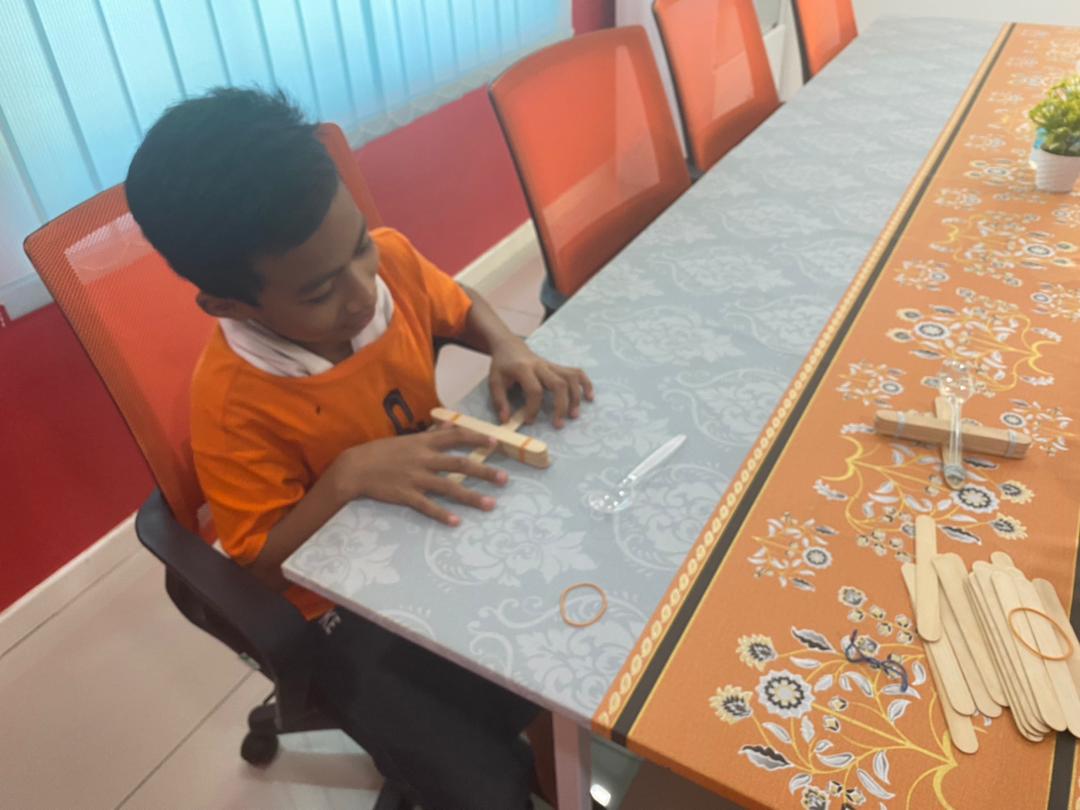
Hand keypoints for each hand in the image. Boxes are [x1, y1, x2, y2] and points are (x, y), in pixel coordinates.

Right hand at [330, 425, 506, 525]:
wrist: (355, 468)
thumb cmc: (382, 452)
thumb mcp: (408, 439)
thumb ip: (431, 434)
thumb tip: (449, 425)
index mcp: (424, 442)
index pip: (456, 437)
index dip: (477, 438)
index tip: (496, 442)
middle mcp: (424, 458)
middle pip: (460, 464)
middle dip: (484, 471)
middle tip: (504, 479)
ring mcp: (415, 477)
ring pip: (449, 487)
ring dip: (472, 497)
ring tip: (491, 505)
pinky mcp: (406, 495)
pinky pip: (427, 506)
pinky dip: (442, 515)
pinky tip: (457, 523)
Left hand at [488, 338, 593, 427]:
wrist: (510, 346)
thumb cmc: (502, 365)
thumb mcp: (494, 381)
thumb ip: (500, 401)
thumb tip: (506, 420)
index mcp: (523, 369)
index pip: (534, 390)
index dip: (534, 408)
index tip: (529, 421)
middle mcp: (541, 366)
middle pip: (558, 384)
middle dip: (561, 405)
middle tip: (559, 424)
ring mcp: (551, 365)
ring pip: (570, 378)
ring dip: (576, 397)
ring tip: (574, 415)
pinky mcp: (557, 367)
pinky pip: (576, 372)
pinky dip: (586, 384)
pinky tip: (589, 397)